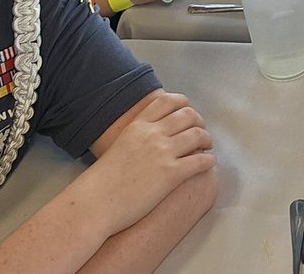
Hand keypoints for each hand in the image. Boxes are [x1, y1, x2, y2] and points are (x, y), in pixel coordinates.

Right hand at [86, 93, 215, 233]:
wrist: (95, 203)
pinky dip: (208, 160)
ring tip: (206, 147)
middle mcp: (152, 134)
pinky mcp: (171, 174)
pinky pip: (199, 160)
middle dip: (199, 122)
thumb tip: (153, 136)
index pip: (167, 101)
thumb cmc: (102, 181)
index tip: (189, 113)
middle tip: (201, 132)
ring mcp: (162, 153)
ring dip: (206, 139)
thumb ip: (137, 136)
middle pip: (187, 115)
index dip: (184, 104)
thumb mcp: (118, 146)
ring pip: (197, 135)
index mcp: (138, 125)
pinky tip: (208, 163)